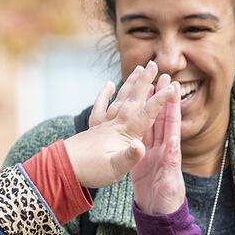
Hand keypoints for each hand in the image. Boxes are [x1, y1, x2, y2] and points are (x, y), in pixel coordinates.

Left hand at [65, 62, 176, 187]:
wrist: (63, 169)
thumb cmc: (92, 171)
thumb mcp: (115, 169)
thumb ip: (130, 157)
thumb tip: (141, 146)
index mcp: (125, 134)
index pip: (147, 114)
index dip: (159, 100)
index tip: (171, 87)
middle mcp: (116, 124)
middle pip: (134, 99)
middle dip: (145, 82)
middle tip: (155, 64)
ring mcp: (104, 124)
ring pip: (120, 99)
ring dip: (130, 83)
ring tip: (139, 69)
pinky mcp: (94, 127)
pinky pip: (100, 107)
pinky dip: (104, 94)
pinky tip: (109, 85)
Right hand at [130, 74, 184, 214]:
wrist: (158, 217)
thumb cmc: (167, 203)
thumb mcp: (169, 184)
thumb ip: (170, 166)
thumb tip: (173, 147)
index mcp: (170, 153)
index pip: (172, 125)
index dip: (172, 105)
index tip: (173, 86)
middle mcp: (163, 150)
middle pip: (162, 119)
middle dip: (162, 98)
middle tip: (163, 76)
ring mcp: (152, 153)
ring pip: (151, 125)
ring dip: (150, 106)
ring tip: (149, 86)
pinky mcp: (141, 159)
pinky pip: (139, 136)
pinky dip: (138, 122)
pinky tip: (134, 111)